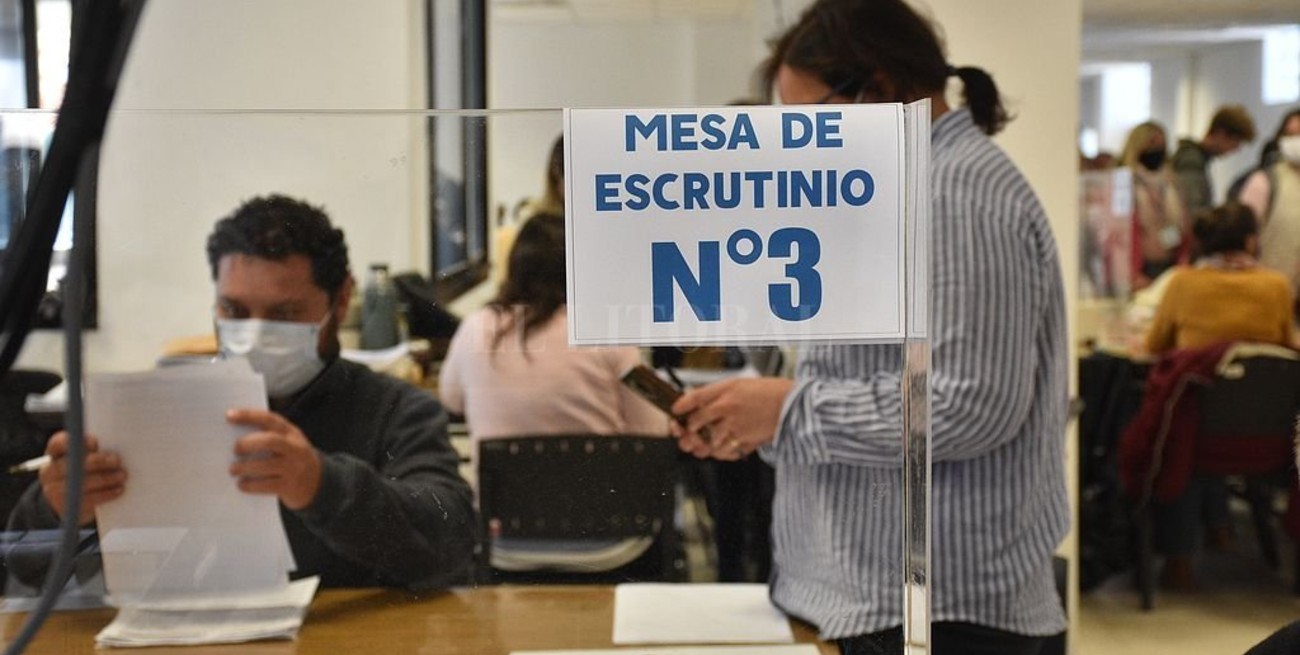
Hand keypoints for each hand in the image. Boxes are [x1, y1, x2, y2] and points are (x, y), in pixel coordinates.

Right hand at [38, 432, 126, 525]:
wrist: (68, 501)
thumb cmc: (82, 470)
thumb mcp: (82, 457)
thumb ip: (92, 450)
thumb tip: (112, 450)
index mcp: (54, 454)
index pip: (58, 443)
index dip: (76, 442)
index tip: (95, 443)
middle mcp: (50, 471)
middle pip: (72, 464)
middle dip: (98, 461)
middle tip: (117, 460)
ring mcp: (54, 490)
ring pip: (81, 483)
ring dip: (106, 478)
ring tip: (122, 475)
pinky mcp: (65, 507)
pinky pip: (87, 499)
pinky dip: (106, 494)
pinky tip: (118, 489)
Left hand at [227, 409, 322, 510]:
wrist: (317, 482)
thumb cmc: (293, 458)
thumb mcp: (288, 442)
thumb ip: (269, 436)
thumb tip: (234, 436)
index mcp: (291, 433)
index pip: (270, 419)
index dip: (249, 415)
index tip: (229, 415)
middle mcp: (295, 448)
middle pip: (270, 441)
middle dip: (248, 444)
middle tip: (235, 449)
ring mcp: (293, 468)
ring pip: (266, 465)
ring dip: (244, 467)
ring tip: (233, 469)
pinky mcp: (289, 486)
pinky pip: (266, 485)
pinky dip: (250, 485)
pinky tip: (242, 484)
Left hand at [670, 377, 793, 460]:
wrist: (793, 405)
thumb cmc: (768, 393)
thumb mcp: (739, 384)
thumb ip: (717, 393)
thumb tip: (697, 403)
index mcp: (725, 391)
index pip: (693, 399)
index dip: (680, 407)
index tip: (676, 412)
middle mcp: (727, 409)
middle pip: (695, 424)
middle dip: (686, 431)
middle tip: (685, 432)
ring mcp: (735, 427)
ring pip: (707, 443)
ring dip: (701, 445)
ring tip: (700, 444)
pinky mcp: (745, 441)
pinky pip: (724, 453)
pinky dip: (719, 454)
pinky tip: (719, 449)